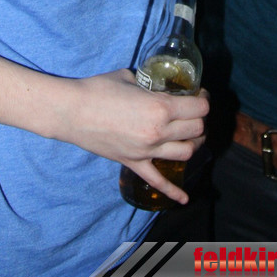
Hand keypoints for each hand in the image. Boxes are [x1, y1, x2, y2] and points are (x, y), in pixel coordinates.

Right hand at [60, 69, 208, 203]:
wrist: (72, 111)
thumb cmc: (99, 89)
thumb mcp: (129, 77)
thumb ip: (147, 83)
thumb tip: (153, 83)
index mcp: (160, 107)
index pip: (199, 108)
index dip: (203, 99)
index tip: (199, 95)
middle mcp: (158, 131)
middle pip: (196, 130)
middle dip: (199, 120)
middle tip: (193, 112)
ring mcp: (147, 150)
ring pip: (186, 153)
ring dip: (193, 144)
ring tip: (189, 136)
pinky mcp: (134, 163)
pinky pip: (158, 181)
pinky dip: (174, 192)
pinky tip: (184, 198)